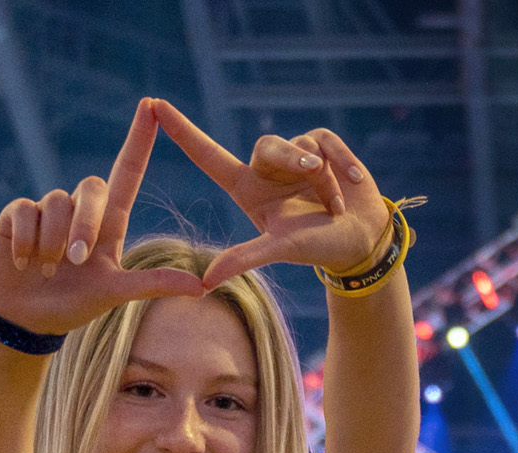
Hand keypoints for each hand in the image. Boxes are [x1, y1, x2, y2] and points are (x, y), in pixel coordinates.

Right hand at [0, 100, 207, 336]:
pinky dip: (26, 240)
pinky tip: (23, 262)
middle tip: (76, 260)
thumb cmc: (75, 304)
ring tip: (47, 270)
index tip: (151, 105)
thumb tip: (202, 287)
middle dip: (83, 224)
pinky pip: (24, 211)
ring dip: (53, 242)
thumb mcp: (116, 294)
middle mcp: (79, 209)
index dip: (139, 140)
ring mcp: (47, 209)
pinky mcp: (16, 213)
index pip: (127, 172)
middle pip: (91, 187)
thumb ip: (154, 284)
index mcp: (108, 223)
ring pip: (56, 201)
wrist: (26, 319)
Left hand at [150, 107, 393, 285]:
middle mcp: (267, 169)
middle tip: (315, 175)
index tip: (154, 105)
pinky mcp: (322, 146)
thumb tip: (205, 282)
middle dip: (294, 159)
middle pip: (268, 145)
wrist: (363, 242)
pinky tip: (356, 184)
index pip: (208, 155)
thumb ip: (245, 258)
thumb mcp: (281, 250)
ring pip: (302, 146)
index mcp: (248, 189)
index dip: (182, 131)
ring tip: (337, 205)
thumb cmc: (318, 248)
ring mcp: (295, 155)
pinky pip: (326, 141)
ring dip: (325, 178)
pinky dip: (342, 163)